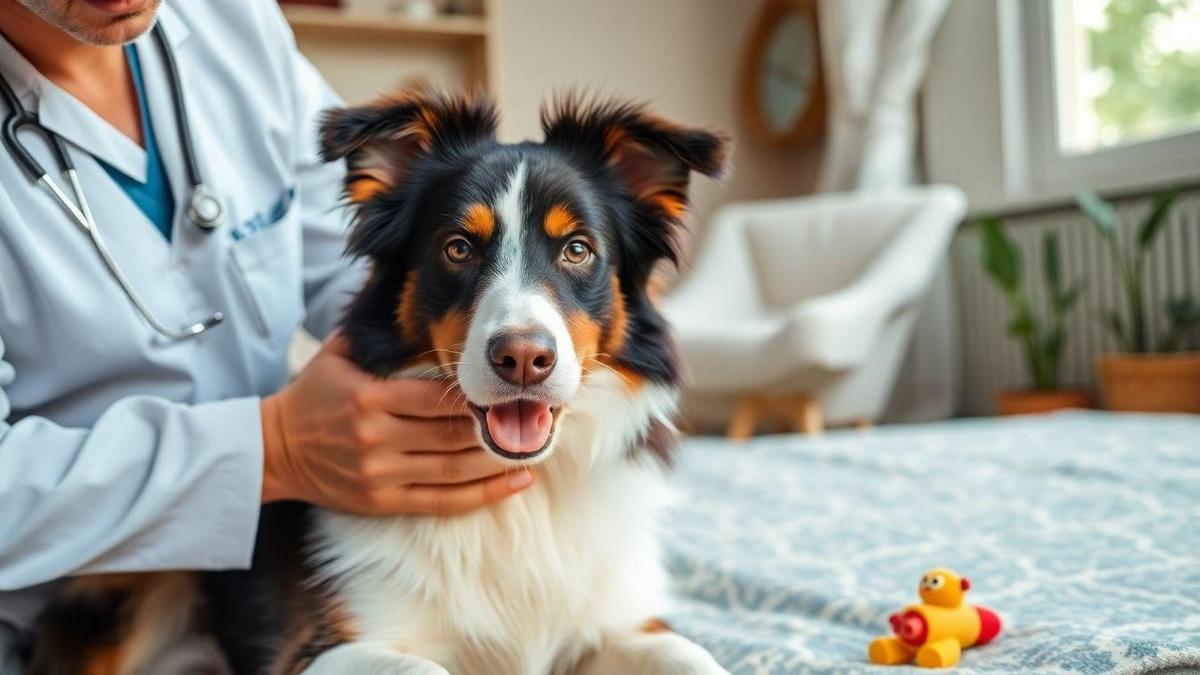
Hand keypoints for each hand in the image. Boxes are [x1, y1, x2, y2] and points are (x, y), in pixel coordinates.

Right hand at [259, 333, 532, 514]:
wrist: (273, 450)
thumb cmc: (313, 395)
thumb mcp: (338, 353)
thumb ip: (372, 323)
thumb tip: (396, 274)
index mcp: (370, 398)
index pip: (437, 396)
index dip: (479, 394)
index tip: (513, 386)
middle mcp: (377, 438)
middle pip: (453, 433)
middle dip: (498, 424)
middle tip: (539, 413)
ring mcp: (381, 474)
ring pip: (456, 469)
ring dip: (501, 459)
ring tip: (537, 444)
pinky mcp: (384, 502)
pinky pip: (445, 501)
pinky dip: (486, 493)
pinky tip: (519, 480)